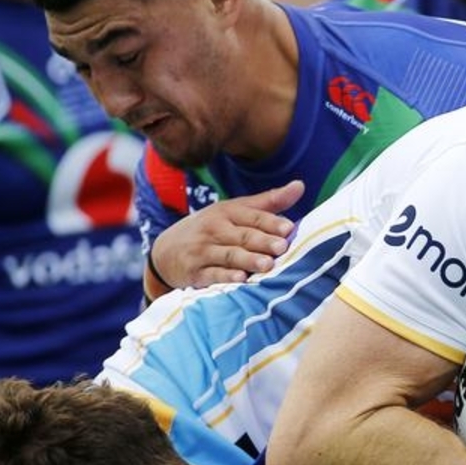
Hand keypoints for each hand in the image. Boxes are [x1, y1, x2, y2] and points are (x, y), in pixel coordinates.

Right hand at [150, 181, 304, 288]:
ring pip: (229, 255)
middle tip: (282, 247)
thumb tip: (300, 185)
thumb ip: (268, 202)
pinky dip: (225, 276)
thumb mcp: (235, 211)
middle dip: (263, 241)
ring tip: (267, 265)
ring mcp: (203, 250)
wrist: (165, 251)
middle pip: (243, 236)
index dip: (270, 222)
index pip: (252, 216)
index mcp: (227, 212)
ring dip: (248, 260)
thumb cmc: (211, 229)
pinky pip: (211, 274)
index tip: (289, 228)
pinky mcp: (194, 271)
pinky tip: (240, 279)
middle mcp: (214, 229)